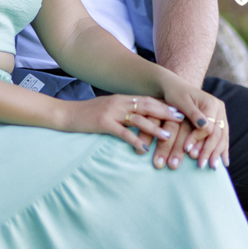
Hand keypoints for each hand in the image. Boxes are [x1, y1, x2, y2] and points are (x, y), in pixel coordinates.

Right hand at [58, 94, 182, 153]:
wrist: (66, 114)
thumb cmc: (88, 115)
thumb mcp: (109, 110)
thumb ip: (124, 113)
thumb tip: (140, 120)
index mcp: (122, 99)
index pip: (148, 100)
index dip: (164, 105)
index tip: (179, 110)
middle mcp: (119, 102)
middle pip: (147, 106)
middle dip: (165, 112)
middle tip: (181, 119)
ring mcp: (111, 111)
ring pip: (138, 118)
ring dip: (154, 127)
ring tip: (168, 136)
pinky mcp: (103, 123)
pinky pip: (122, 132)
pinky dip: (134, 140)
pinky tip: (143, 149)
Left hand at [155, 74, 229, 169]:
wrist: (176, 87)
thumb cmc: (175, 94)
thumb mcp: (181, 102)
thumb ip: (193, 114)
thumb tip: (204, 126)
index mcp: (211, 103)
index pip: (208, 127)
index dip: (198, 140)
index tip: (187, 150)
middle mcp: (219, 108)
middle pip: (218, 133)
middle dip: (209, 151)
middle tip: (201, 165)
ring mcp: (220, 114)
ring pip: (222, 137)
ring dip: (217, 153)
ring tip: (212, 167)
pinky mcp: (218, 120)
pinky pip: (223, 136)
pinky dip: (222, 149)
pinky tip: (224, 162)